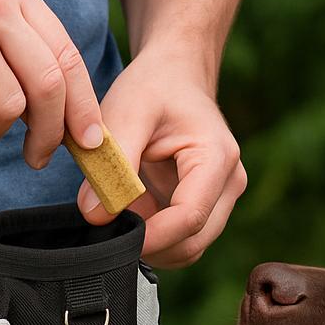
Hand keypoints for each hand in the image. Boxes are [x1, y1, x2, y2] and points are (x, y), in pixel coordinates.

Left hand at [77, 47, 246, 267]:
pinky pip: (183, 240)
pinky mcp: (208, 208)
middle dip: (151, 245)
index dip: (152, 236)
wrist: (175, 76)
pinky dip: (156, 238)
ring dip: (153, 244)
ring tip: (121, 214)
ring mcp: (222, 199)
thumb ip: (111, 164)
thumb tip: (94, 215)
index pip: (190, 217)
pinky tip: (133, 213)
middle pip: (194, 242)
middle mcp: (230, 183)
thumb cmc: (154, 88)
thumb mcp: (127, 112)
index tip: (112, 236)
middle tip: (109, 229)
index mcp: (217, 158)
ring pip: (190, 248)